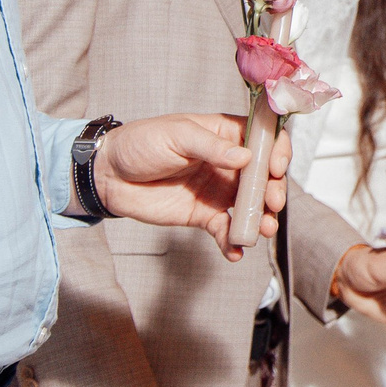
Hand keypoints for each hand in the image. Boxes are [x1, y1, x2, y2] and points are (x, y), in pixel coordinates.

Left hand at [95, 115, 288, 258]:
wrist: (108, 175)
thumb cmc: (140, 143)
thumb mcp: (176, 135)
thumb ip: (211, 147)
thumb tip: (245, 157)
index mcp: (225, 135)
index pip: (264, 140)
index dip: (277, 152)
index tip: (276, 168)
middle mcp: (228, 163)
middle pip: (264, 177)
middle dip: (273, 190)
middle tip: (271, 202)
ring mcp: (218, 190)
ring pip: (250, 206)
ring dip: (261, 218)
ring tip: (262, 230)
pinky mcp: (204, 215)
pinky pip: (225, 230)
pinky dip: (233, 242)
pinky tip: (236, 251)